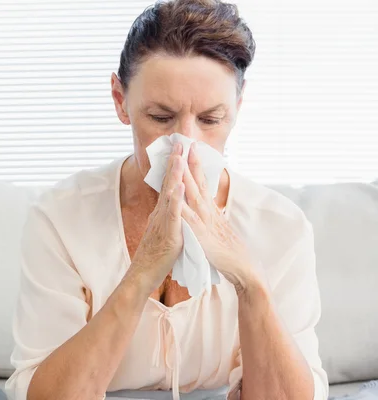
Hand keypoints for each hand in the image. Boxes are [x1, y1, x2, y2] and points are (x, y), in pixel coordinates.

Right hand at [127, 143, 185, 294]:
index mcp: (163, 213)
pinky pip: (172, 214)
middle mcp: (161, 213)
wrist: (143, 276)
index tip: (181, 149)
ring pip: (169, 194)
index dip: (176, 167)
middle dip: (175, 162)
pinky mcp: (168, 233)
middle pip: (168, 183)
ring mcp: (163, 222)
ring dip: (174, 174)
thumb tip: (174, 208)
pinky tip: (180, 186)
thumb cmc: (156, 258)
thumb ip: (170, 219)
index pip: (170, 185)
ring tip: (179, 155)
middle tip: (180, 141)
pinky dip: (176, 199)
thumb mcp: (165, 232)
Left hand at [180, 143, 259, 293]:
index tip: (190, 147)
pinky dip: (184, 210)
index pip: (203, 182)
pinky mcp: (203, 237)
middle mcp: (209, 212)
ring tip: (179, 161)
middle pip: (198, 182)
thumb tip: (207, 204)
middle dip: (190, 162)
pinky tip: (176, 200)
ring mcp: (207, 222)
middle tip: (185, 142)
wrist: (244, 269)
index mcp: (211, 209)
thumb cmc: (229, 250)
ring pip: (194, 196)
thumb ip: (211, 215)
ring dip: (187, 178)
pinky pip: (191, 222)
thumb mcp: (218, 227)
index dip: (196, 165)